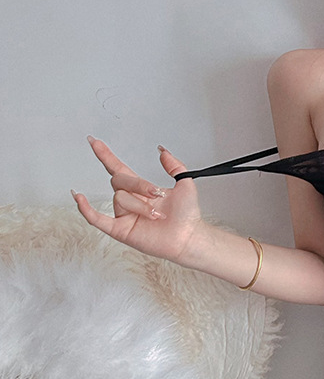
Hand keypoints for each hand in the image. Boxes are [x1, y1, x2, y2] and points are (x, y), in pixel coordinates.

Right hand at [71, 136, 204, 264]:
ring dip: (139, 205)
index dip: (106, 155)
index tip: (94, 141)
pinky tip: (79, 197)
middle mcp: (131, 200)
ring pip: (119, 198)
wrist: (189, 237)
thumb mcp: (185, 183)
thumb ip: (174, 166)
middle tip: (157, 194)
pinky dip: (85, 209)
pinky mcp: (121, 230)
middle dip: (138, 184)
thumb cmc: (187, 215)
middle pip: (119, 181)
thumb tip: (162, 151)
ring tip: (156, 215)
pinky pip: (96, 219)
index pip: (118, 168)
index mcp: (142, 189)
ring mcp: (124, 215)